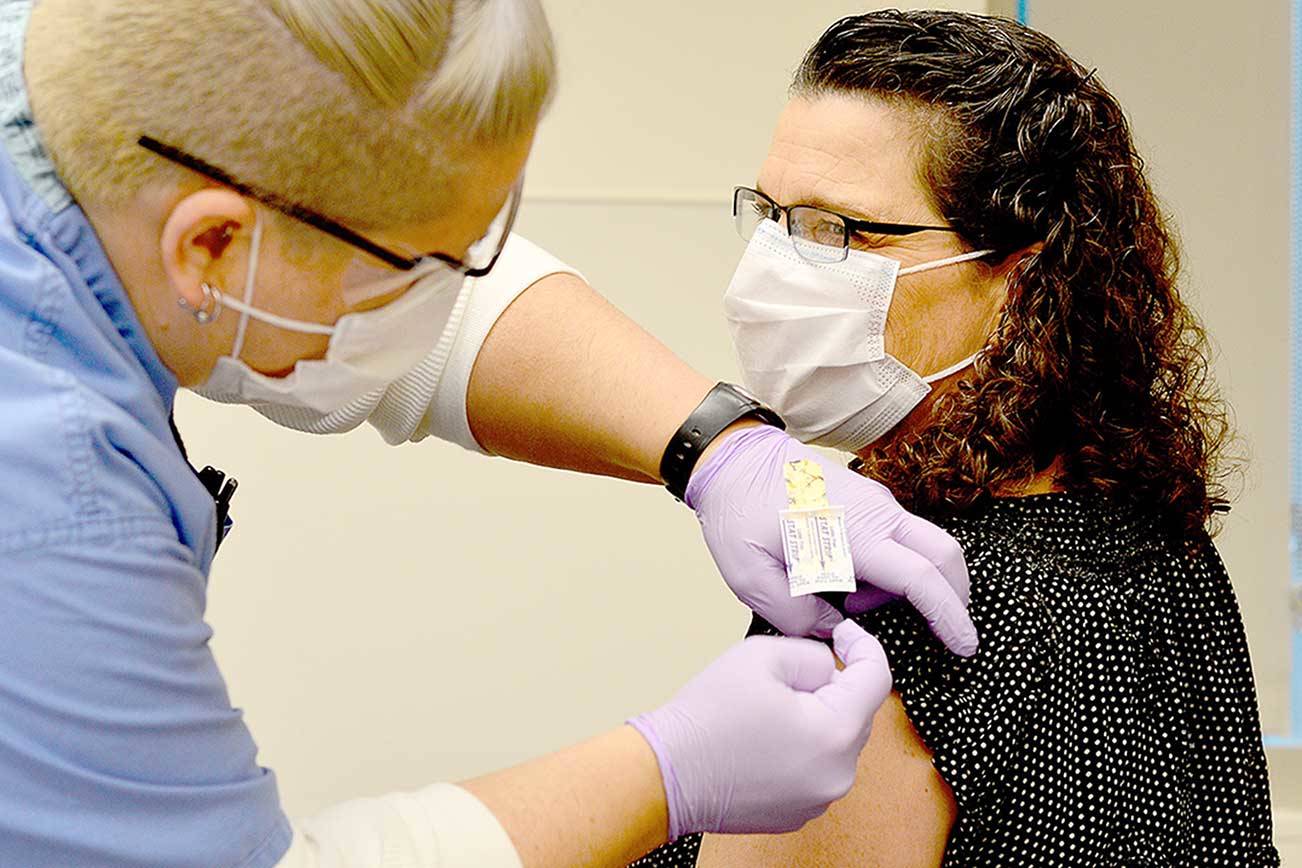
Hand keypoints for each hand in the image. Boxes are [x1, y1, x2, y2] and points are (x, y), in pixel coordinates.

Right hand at [629, 620, 890, 837]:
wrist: (667, 772)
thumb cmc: (708, 716)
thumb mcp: (763, 655)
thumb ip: (812, 654)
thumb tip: (828, 669)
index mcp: (835, 732)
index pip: (877, 679)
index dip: (864, 646)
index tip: (845, 634)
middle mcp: (837, 774)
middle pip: (857, 713)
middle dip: (831, 686)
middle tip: (785, 674)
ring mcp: (819, 799)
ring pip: (837, 742)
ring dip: (816, 718)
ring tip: (768, 709)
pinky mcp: (799, 813)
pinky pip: (817, 768)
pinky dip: (802, 748)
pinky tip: (764, 738)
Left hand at [687, 425, 976, 651]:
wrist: (732, 457)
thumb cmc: (738, 511)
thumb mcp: (752, 577)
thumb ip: (795, 615)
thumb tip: (832, 630)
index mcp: (853, 533)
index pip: (921, 578)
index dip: (950, 616)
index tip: (964, 644)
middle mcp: (876, 513)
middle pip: (945, 555)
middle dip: (954, 596)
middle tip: (941, 632)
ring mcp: (875, 501)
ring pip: (924, 546)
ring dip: (912, 582)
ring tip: (853, 600)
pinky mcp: (867, 499)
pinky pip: (901, 536)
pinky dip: (894, 565)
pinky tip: (851, 580)